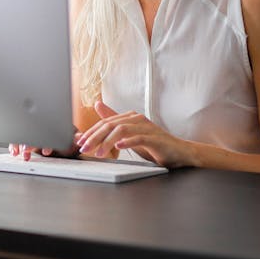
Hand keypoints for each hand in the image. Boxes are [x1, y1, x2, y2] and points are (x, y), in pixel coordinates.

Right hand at [8, 132, 80, 161]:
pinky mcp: (25, 136)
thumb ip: (76, 138)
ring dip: (20, 144)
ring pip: (23, 136)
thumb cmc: (66, 135)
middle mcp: (40, 128)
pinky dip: (14, 145)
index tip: (46, 151)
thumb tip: (80, 137)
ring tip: (20, 153)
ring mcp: (32, 131)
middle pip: (33, 133)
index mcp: (51, 125)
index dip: (47, 143)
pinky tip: (14, 152)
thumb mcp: (72, 137)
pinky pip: (17, 139)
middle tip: (27, 151)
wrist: (61, 134)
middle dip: (29, 143)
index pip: (48, 132)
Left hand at [76, 100, 195, 167]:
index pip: (105, 122)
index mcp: (130, 117)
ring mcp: (147, 127)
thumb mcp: (130, 135)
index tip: (79, 142)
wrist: (179, 153)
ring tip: (99, 153)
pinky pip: (139, 138)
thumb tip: (97, 105)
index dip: (91, 132)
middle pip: (111, 124)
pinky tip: (118, 147)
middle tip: (84, 148)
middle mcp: (137, 119)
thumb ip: (115, 122)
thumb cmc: (154, 145)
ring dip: (107, 142)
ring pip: (121, 130)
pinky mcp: (155, 138)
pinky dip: (127, 142)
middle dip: (95, 137)